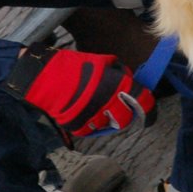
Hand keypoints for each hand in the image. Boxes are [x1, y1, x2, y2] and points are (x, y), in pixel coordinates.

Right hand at [5, 43, 155, 137]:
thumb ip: (119, 73)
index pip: (143, 102)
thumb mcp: (101, 61)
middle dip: (125, 114)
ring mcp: (93, 117)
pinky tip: (83, 110)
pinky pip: (91, 130)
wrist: (43, 78)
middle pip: (126, 119)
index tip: (149, 115)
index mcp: (116, 84)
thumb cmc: (71, 66)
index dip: (149, 110)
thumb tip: (130, 82)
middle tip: (119, 108)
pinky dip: (90, 123)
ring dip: (107, 118)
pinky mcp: (79, 127)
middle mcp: (108, 103)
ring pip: (108, 125)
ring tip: (95, 105)